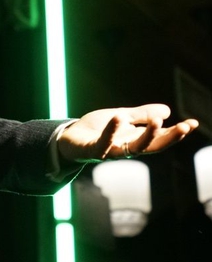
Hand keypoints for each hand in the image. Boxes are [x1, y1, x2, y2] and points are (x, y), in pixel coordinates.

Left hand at [57, 103, 197, 162]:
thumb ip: (141, 115)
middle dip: (169, 138)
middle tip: (184, 127)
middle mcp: (125, 148)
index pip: (160, 137)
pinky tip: (120, 117)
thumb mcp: (121, 117)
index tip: (194, 123)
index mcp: (134, 139)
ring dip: (146, 136)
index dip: (177, 132)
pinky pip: (103, 143)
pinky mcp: (92, 150)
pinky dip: (111, 131)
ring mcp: (109, 151)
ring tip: (157, 120)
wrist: (67, 138)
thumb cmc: (95, 129)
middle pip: (152, 146)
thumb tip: (167, 111)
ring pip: (132, 148)